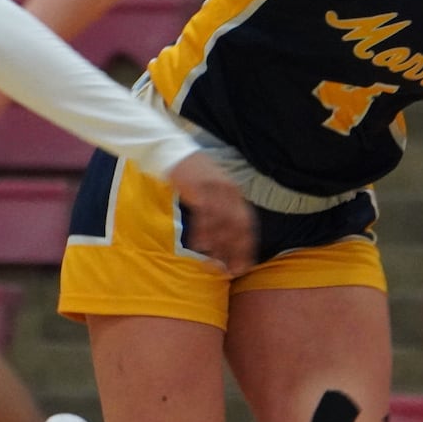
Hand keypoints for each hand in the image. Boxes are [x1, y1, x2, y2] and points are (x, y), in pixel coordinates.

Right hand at [168, 152, 255, 276]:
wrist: (174, 151)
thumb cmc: (193, 173)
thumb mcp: (213, 187)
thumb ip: (221, 206)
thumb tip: (224, 234)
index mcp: (235, 192)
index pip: (247, 223)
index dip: (247, 246)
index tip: (244, 266)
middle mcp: (229, 191)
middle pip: (238, 226)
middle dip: (236, 251)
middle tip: (231, 270)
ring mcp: (214, 189)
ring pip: (222, 222)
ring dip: (219, 245)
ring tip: (214, 263)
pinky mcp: (198, 188)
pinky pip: (204, 214)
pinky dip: (204, 231)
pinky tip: (200, 246)